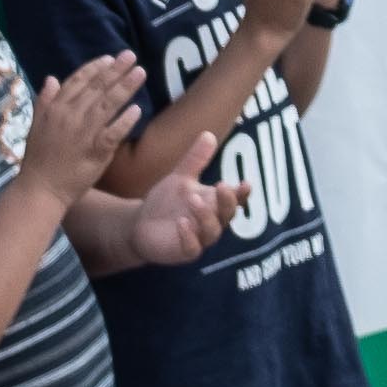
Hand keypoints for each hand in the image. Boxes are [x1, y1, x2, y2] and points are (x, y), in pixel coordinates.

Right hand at [18, 51, 145, 199]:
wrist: (40, 189)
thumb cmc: (39, 158)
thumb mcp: (36, 125)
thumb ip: (44, 101)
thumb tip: (51, 78)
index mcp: (56, 109)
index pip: (78, 81)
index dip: (95, 67)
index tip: (110, 58)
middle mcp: (70, 116)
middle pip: (97, 88)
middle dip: (116, 70)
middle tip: (131, 56)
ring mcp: (84, 133)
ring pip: (108, 105)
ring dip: (125, 87)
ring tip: (140, 73)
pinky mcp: (95, 152)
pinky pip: (113, 133)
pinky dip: (125, 121)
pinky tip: (137, 109)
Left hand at [129, 137, 247, 265]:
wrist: (140, 225)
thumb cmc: (166, 202)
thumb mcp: (180, 178)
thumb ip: (195, 160)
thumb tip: (209, 134)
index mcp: (214, 203)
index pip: (234, 199)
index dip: (242, 193)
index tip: (246, 183)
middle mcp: (212, 221)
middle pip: (227, 214)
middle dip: (226, 201)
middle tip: (220, 186)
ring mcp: (200, 238)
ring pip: (212, 231)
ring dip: (206, 216)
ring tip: (193, 200)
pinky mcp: (185, 252)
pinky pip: (192, 247)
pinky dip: (189, 236)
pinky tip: (181, 222)